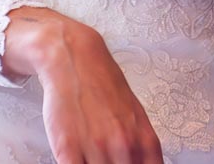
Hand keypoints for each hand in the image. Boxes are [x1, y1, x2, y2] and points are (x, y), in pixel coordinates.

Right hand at [4, 6, 161, 163]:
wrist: (75, 60)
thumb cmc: (103, 86)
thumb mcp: (135, 116)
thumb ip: (141, 146)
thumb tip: (144, 163)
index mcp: (145, 139)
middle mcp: (124, 146)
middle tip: (107, 159)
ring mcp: (97, 148)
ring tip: (91, 157)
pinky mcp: (68, 150)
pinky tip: (78, 159)